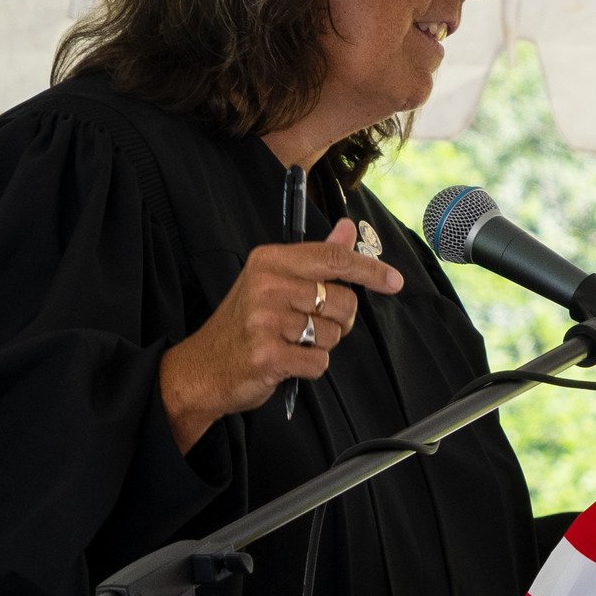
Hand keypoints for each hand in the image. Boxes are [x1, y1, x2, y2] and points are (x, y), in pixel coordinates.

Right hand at [160, 220, 401, 450]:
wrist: (201, 367)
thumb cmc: (244, 325)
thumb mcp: (273, 281)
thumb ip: (315, 257)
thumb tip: (347, 228)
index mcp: (270, 261)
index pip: (333, 258)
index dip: (370, 270)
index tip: (394, 281)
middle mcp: (267, 285)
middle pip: (343, 301)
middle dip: (337, 320)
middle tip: (307, 326)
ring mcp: (265, 320)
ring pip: (334, 334)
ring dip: (320, 345)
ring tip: (290, 342)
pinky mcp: (267, 354)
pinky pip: (319, 362)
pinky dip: (309, 367)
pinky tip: (285, 361)